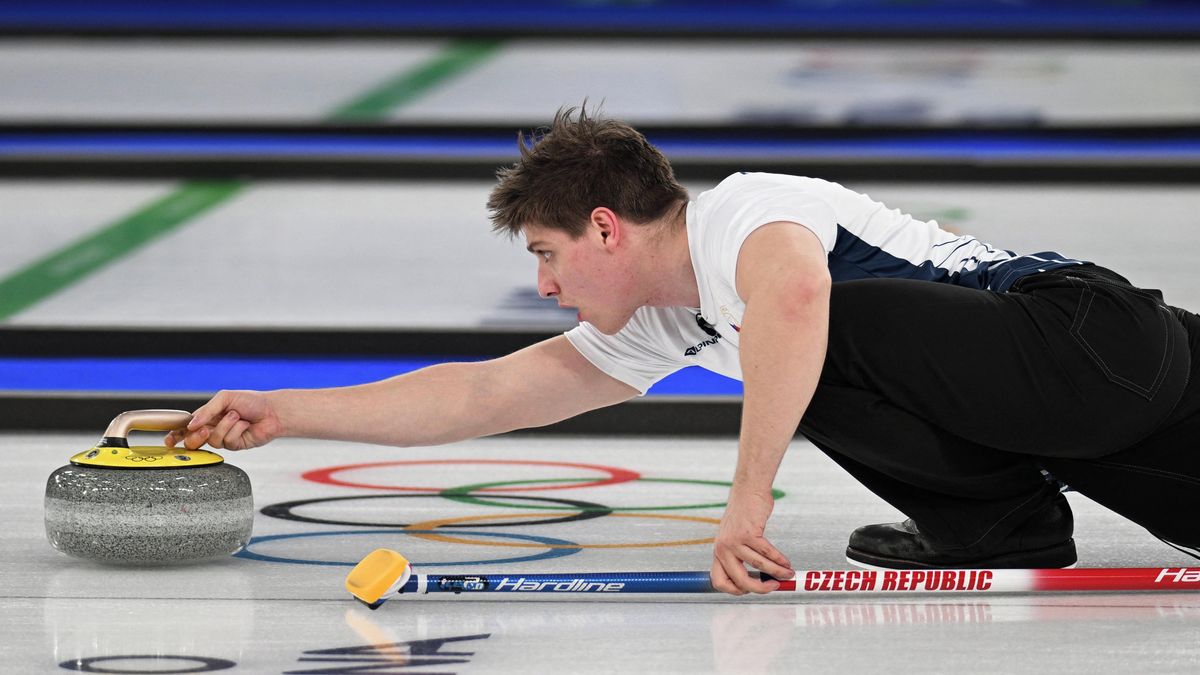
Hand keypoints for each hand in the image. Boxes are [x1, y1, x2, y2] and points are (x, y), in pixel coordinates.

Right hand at [164, 390, 282, 450]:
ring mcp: (225, 438)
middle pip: (194, 440)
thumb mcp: (225, 398)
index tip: (169, 441)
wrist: (272, 410)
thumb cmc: (251, 401)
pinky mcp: (236, 446)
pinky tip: (246, 425)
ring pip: (213, 441)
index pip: (187, 426)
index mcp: (208, 416)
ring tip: (238, 417)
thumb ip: (207, 411)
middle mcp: (214, 428)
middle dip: (197, 437)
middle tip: (205, 429)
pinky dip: (237, 430)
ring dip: (226, 426)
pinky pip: (228, 442)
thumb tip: (192, 424)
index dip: (176, 434)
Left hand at [710, 488, 793, 594]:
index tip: (750, 590)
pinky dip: (779, 559)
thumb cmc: (742, 516)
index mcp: (718, 552)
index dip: (734, 591)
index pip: (718, 581)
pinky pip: (767, 552)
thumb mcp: (732, 538)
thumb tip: (757, 581)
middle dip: (760, 588)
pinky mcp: (748, 532)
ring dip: (777, 572)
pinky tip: (786, 562)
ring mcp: (734, 541)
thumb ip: (738, 557)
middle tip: (774, 586)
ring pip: (759, 566)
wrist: (747, 491)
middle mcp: (722, 549)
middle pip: (740, 580)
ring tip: (788, 573)